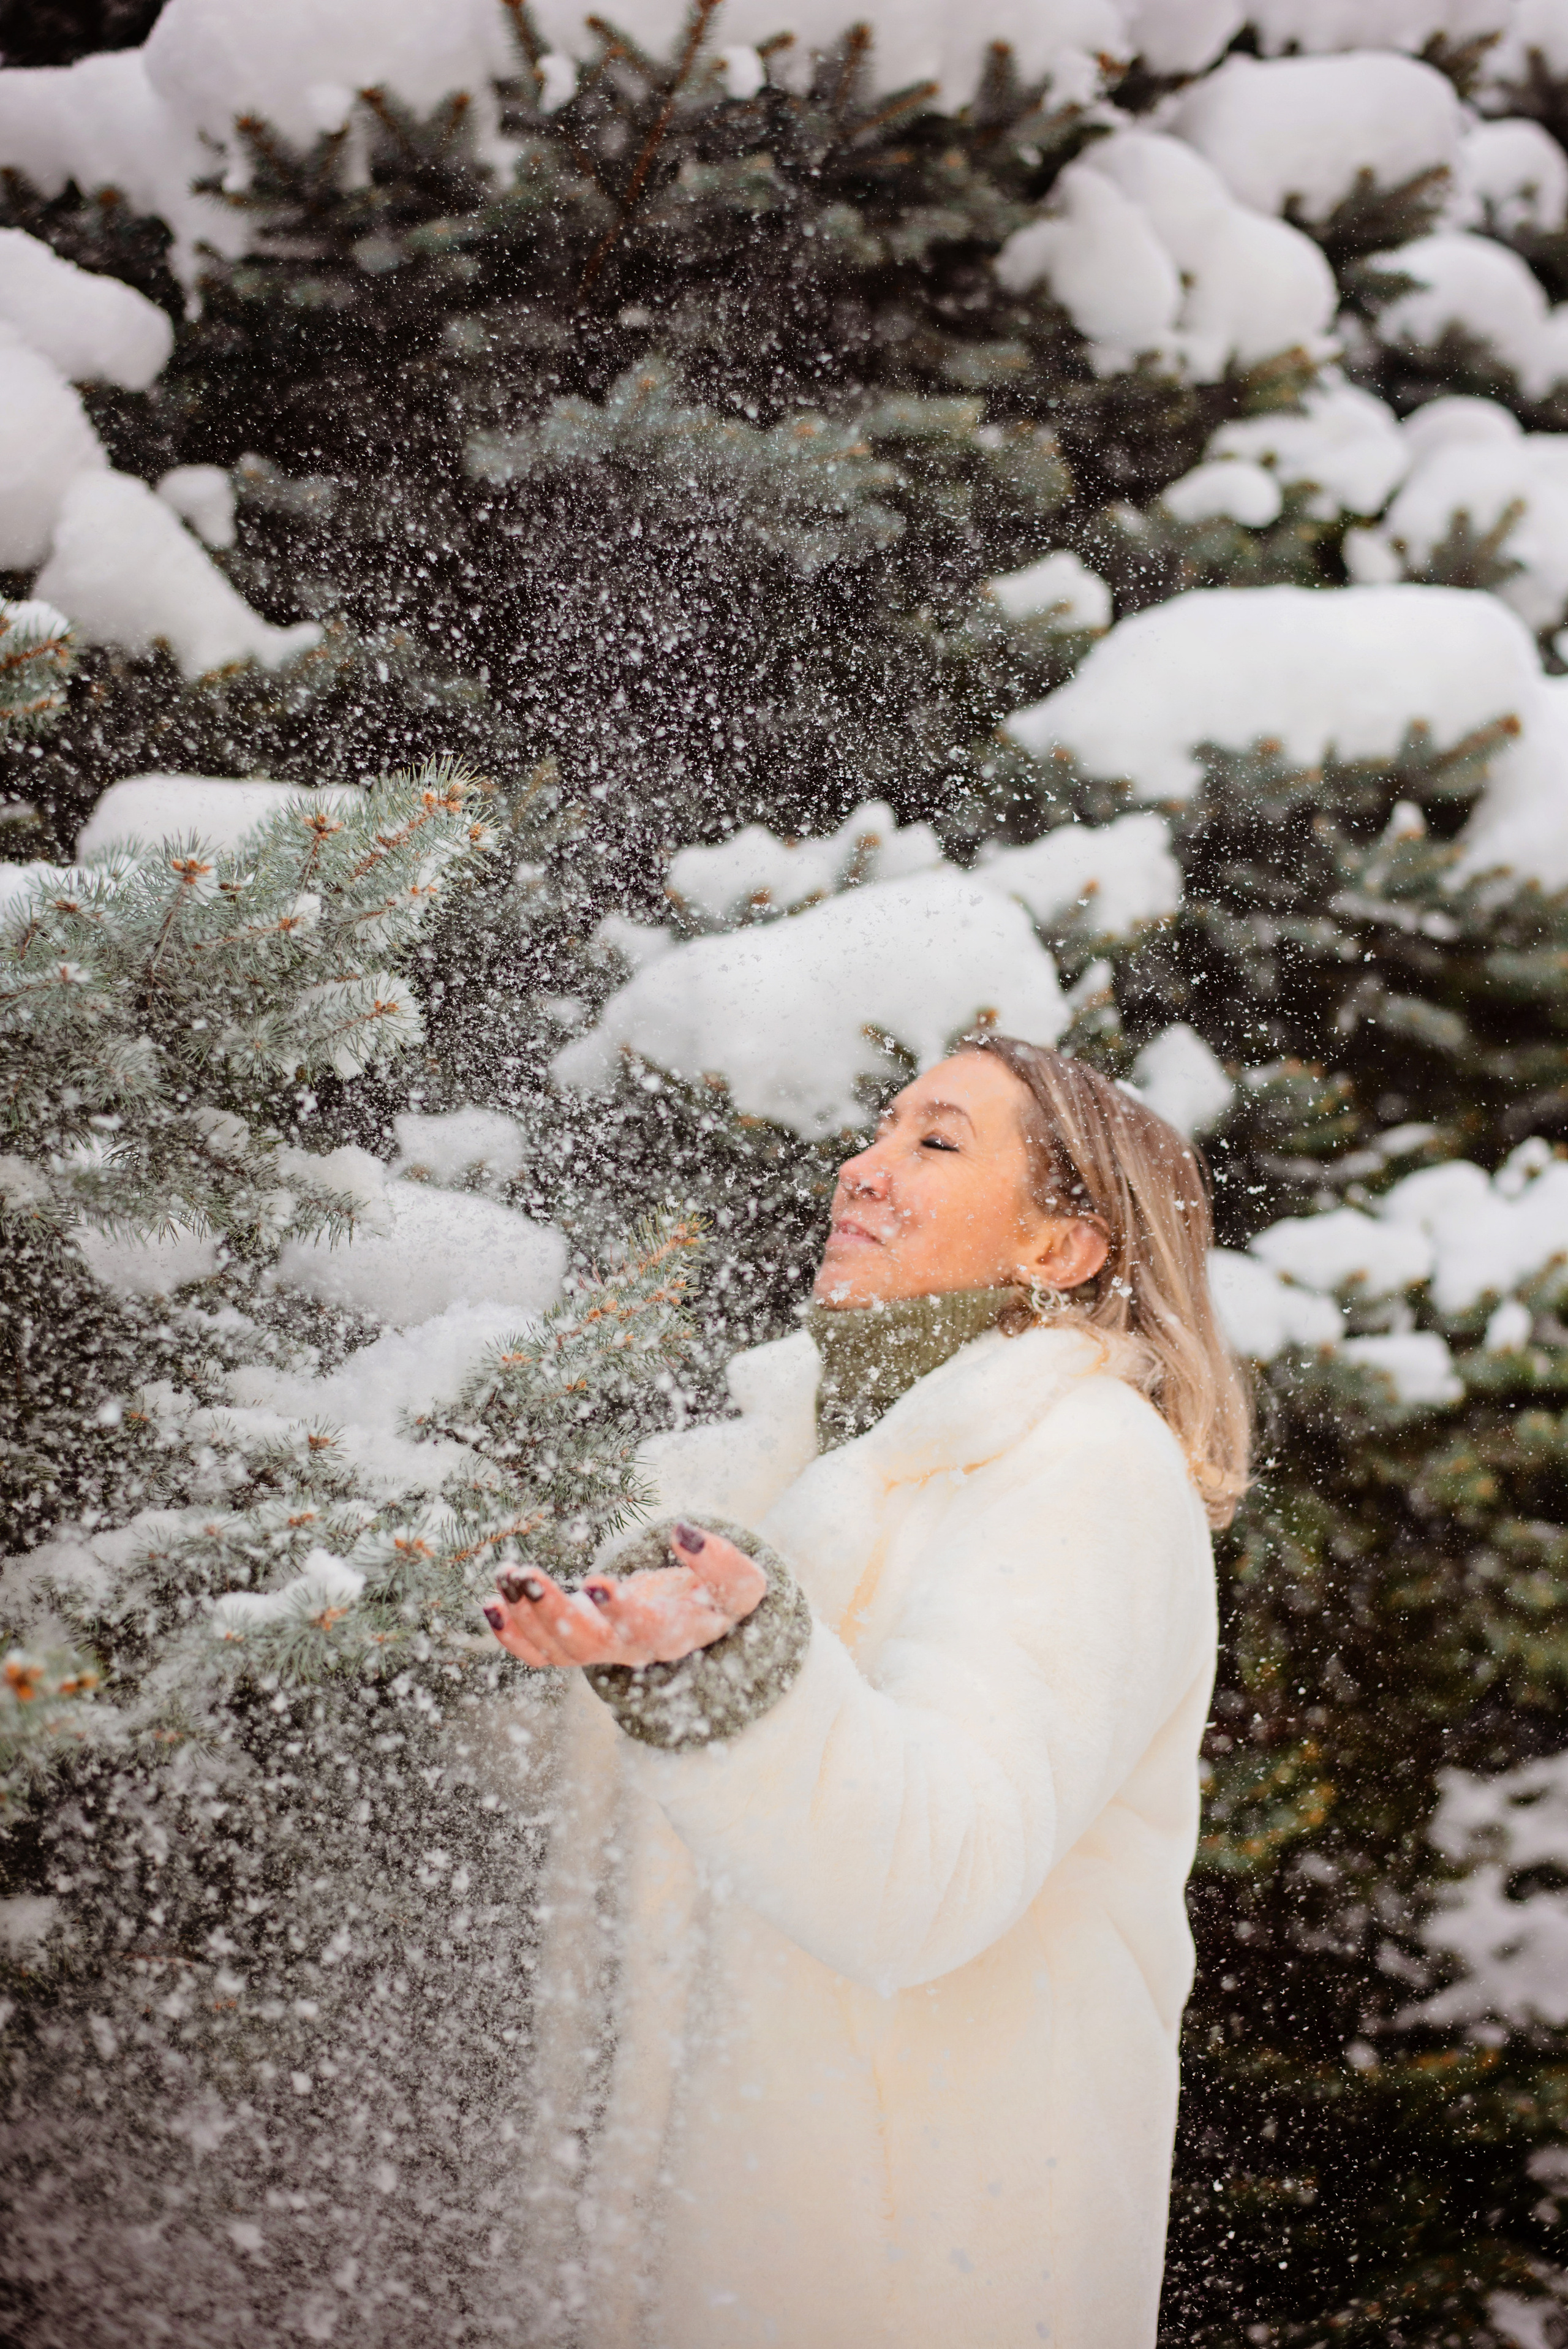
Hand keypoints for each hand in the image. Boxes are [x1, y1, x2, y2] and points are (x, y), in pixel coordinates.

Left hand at [480, 1522, 766, 1669]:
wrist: (699, 1620)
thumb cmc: (717, 1596)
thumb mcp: (740, 1582)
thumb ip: (722, 1562)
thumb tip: (684, 1532)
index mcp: (671, 1633)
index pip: (643, 1630)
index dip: (618, 1612)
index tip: (595, 1582)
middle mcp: (630, 1649)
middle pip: (586, 1646)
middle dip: (552, 1614)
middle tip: (526, 1578)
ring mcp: (600, 1649)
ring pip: (556, 1650)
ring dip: (525, 1617)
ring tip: (507, 1576)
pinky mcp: (577, 1645)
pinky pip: (539, 1655)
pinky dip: (511, 1637)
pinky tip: (490, 1605)